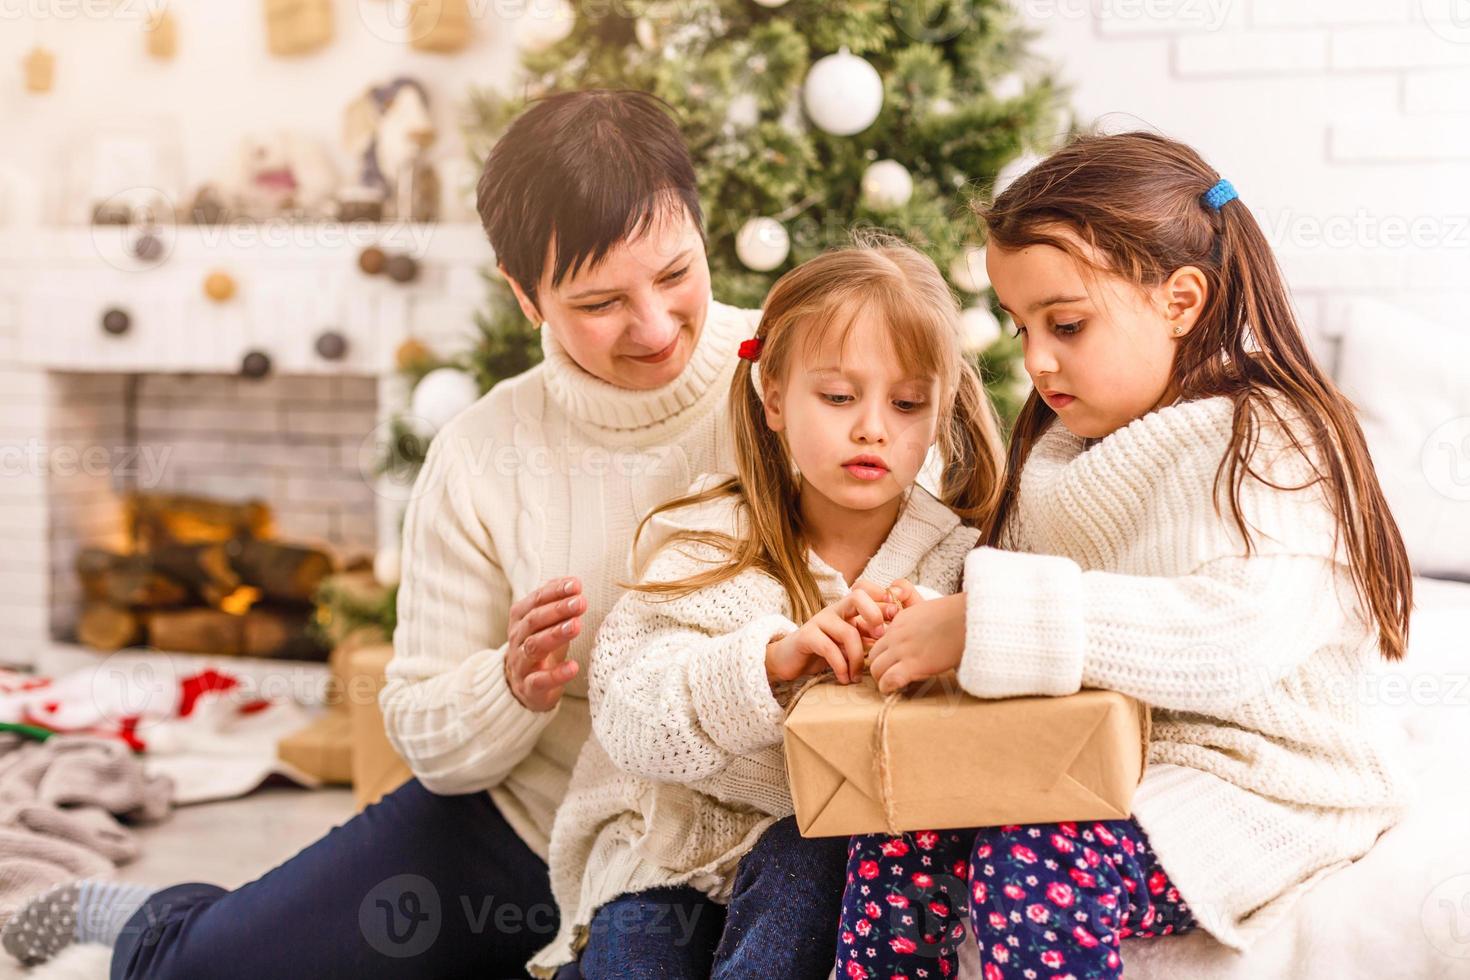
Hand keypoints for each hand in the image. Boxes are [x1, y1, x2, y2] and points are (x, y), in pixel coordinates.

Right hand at [504, 576, 584, 711]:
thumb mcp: (546, 621)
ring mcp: (521, 663)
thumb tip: (572, 581)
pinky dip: (557, 674)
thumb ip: (556, 600)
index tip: (576, 585)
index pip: (535, 600)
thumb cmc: (540, 646)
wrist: (523, 686)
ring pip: (534, 646)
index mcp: (520, 618)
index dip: (555, 591)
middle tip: (580, 602)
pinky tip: (574, 667)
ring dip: (555, 635)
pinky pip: (539, 680)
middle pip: (534, 621)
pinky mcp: (528, 687)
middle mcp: (517, 638)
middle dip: (557, 610)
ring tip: (576, 626)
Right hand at [765, 579, 897, 684]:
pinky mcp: (807, 636)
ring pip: (848, 632)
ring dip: (858, 659)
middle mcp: (834, 610)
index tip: (897, 619)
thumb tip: (893, 638)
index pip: (867, 591)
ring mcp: (820, 621)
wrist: (789, 660)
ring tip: (857, 676)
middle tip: (882, 638)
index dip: (885, 600)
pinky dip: (841, 667)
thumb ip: (867, 637)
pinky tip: (844, 678)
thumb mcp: (849, 643)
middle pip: (858, 596)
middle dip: (875, 614)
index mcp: (847, 609)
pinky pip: (830, 649)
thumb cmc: (824, 651)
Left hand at [868, 591, 966, 694]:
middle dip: (878, 668)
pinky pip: (889, 680)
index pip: (880, 641)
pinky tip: (893, 691)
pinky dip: (888, 687)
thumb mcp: (931, 613)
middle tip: (889, 677)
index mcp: (901, 621)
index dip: (885, 654)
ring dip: (881, 680)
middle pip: (873, 655)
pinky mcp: (913, 664)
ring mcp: (903, 649)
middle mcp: (897, 634)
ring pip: (876, 669)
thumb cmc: (958, 617)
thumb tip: (925, 637)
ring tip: (891, 686)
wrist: (969, 619)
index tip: (893, 663)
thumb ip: (919, 624)